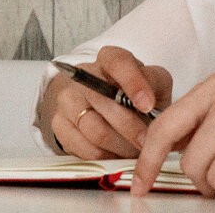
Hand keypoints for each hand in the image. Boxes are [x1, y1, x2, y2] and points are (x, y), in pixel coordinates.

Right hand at [41, 46, 172, 159]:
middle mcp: (85, 74)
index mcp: (110, 58)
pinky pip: (83, 147)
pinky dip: (105, 156)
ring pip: (94, 129)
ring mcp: (69, 98)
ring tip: (135, 151)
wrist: (104, 105)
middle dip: (131, 127)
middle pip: (104, 101)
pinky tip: (117, 154)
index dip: (133, 83)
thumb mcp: (152, 83)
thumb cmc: (133, 94)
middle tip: (147, 142)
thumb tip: (150, 106)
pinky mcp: (59, 123)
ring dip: (120, 146)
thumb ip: (154, 85)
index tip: (147, 105)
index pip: (118, 63)